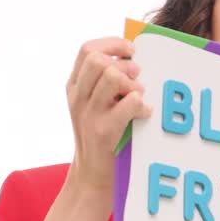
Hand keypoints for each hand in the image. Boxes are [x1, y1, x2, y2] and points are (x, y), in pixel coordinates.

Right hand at [64, 37, 151, 197]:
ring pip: (110, 76)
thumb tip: (136, 59)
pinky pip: (128, 103)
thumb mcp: (94, 105)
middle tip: (137, 76)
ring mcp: (88, 114)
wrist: (92, 176)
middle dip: (123, 63)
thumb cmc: (102, 136)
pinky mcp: (104, 131)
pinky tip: (145, 113)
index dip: (112, 43)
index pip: (87, 49)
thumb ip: (106, 83)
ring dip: (133, 83)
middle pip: (97, 59)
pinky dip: (142, 105)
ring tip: (140, 96)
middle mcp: (77, 98)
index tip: (131, 50)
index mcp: (74, 86)